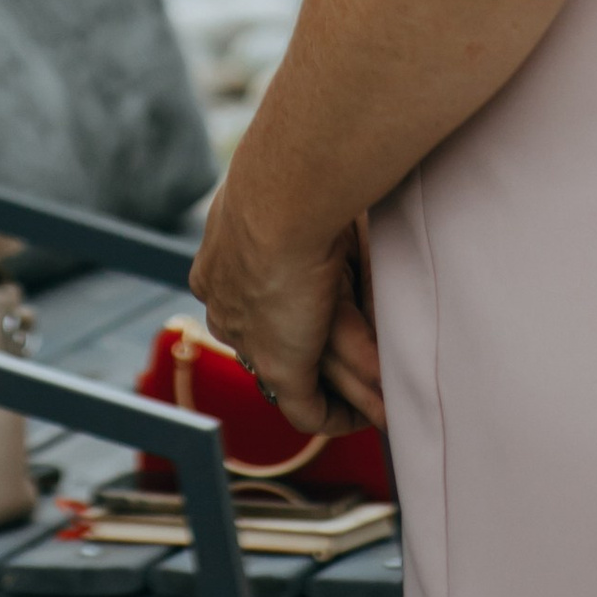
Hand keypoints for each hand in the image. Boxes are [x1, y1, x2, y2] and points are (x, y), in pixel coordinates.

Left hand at [192, 174, 382, 441]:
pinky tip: (371, 416)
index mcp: (222, 258)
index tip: (315, 314)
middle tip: (348, 368)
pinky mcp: (279, 367)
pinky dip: (339, 417)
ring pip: (294, 374)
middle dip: (310, 355)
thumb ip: (308, 216)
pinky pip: (308, 409)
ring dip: (339, 387)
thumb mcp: (296, 197)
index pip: (246, 299)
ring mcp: (249, 339)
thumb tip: (340, 217)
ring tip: (375, 396)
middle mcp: (226, 303)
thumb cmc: (299, 180)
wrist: (282, 198)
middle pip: (268, 340)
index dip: (280, 312)